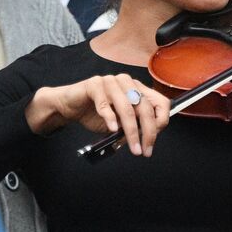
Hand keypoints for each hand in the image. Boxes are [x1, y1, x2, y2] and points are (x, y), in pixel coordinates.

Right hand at [26, 74, 168, 155]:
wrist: (70, 106)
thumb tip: (149, 136)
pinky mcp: (94, 84)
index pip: (160, 102)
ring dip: (131, 131)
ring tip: (132, 147)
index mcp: (137, 89)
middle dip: (148, 132)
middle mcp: (127, 83)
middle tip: (145, 150)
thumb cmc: (95, 113)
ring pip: (127, 107)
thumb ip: (134, 125)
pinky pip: (105, 103)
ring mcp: (111, 81)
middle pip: (145, 107)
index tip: (154, 139)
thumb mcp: (120, 123)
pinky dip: (110, 118)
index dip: (161, 121)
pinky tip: (112, 129)